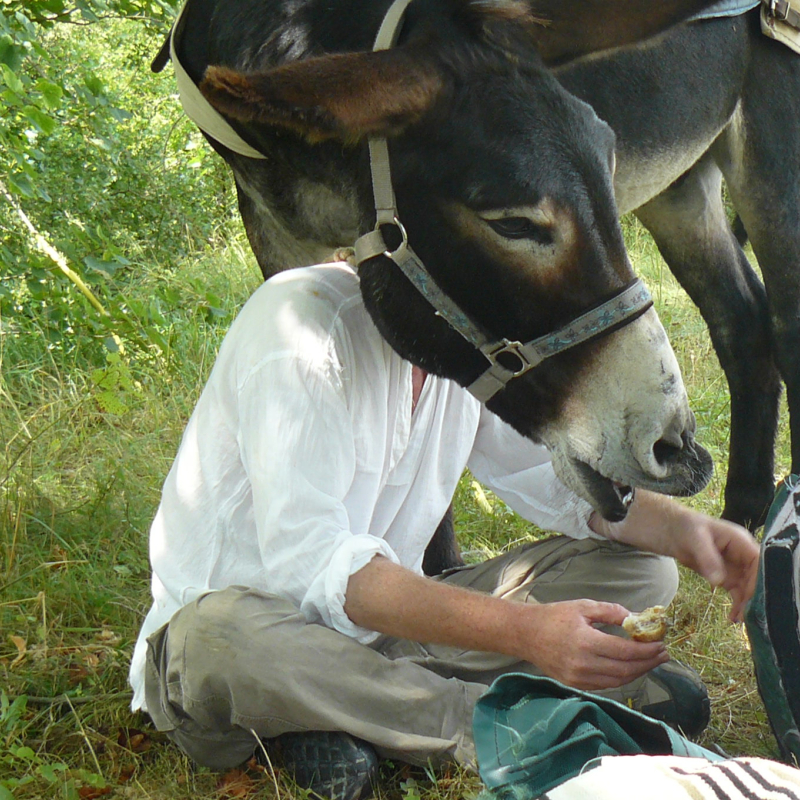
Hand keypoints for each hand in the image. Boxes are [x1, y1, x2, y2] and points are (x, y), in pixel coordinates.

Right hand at [518, 599, 668, 689]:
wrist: (526, 634)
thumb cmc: (554, 616)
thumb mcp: (583, 606)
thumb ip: (611, 611)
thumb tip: (636, 618)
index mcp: (586, 641)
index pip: (626, 651)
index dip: (647, 651)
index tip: (661, 645)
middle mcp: (584, 664)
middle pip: (626, 670)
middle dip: (648, 663)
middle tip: (663, 655)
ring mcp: (579, 678)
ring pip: (618, 681)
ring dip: (638, 673)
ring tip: (650, 662)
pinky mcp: (576, 684)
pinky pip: (605, 685)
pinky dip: (622, 678)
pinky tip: (629, 668)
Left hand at [591, 491, 759, 620]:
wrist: (666, 528)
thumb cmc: (682, 526)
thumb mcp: (694, 538)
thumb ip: (707, 558)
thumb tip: (719, 580)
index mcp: (739, 540)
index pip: (759, 562)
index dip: (759, 580)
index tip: (752, 598)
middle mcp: (740, 553)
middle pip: (756, 578)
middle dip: (754, 596)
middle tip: (747, 616)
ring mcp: (734, 565)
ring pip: (747, 588)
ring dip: (745, 604)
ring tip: (738, 620)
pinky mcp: (724, 574)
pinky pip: (736, 592)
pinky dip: (736, 604)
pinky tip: (732, 618)